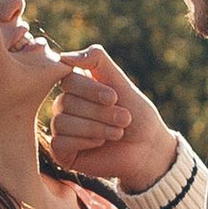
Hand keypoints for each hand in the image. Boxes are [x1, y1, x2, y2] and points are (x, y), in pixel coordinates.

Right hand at [48, 44, 175, 189]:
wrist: (148, 148)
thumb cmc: (137, 114)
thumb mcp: (120, 81)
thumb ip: (97, 60)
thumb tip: (64, 57)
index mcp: (78, 86)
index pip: (68, 79)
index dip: (91, 89)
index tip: (114, 97)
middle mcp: (65, 105)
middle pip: (66, 101)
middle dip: (100, 112)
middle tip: (124, 119)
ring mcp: (61, 129)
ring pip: (62, 122)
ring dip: (96, 127)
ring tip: (117, 133)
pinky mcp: (61, 151)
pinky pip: (59, 142)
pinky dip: (85, 142)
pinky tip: (100, 143)